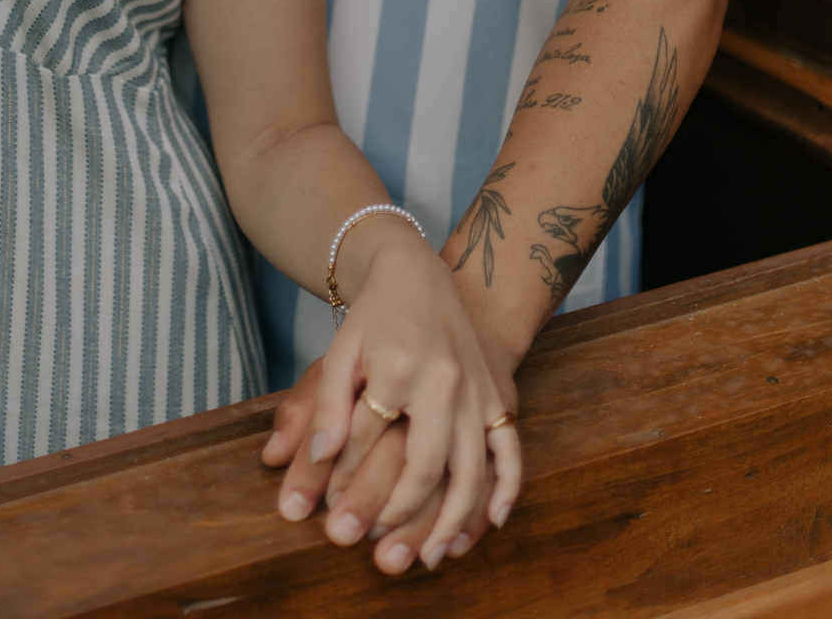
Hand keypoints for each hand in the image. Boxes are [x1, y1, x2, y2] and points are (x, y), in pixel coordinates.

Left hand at [262, 241, 521, 571]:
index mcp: (398, 366)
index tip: (328, 512)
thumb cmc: (375, 317)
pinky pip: (510, 450)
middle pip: (425, 466)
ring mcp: (476, 391)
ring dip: (453, 520)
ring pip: (472, 470)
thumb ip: (327, 403)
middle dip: (399, 515)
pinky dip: (507, 488)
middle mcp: (443, 382)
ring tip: (430, 557)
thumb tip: (321, 457)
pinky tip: (492, 522)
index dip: (343, 477)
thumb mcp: (341, 351)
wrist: (419, 274)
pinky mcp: (498, 395)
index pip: (367, 437)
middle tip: (375, 550)